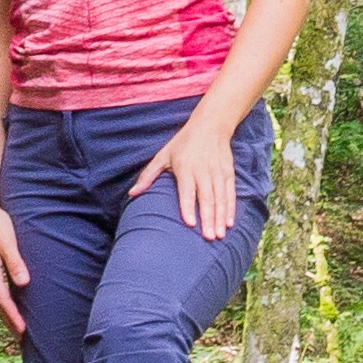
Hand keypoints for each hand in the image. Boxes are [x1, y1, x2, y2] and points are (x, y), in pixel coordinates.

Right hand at [0, 195, 32, 338]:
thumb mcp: (7, 242)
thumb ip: (15, 263)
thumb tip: (23, 283)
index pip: (3, 300)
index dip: (13, 316)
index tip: (23, 331)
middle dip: (8, 321)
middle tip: (20, 338)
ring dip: (4, 314)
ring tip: (14, 327)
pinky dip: (0, 303)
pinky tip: (7, 305)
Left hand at [133, 113, 244, 240]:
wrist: (210, 125)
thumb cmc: (183, 143)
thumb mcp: (163, 155)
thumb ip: (148, 176)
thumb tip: (132, 194)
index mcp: (186, 168)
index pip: (187, 191)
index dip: (188, 207)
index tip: (190, 223)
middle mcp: (203, 171)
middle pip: (206, 198)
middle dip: (208, 218)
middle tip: (208, 238)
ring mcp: (217, 173)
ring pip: (220, 198)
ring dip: (220, 217)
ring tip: (218, 235)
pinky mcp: (228, 173)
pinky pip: (230, 194)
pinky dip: (231, 209)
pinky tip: (228, 223)